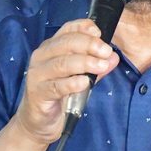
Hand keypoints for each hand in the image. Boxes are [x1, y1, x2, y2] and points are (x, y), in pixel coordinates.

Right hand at [13, 19, 119, 145]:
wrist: (38, 122)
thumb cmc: (60, 94)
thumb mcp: (80, 77)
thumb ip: (96, 67)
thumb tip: (113, 57)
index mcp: (51, 47)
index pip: (67, 29)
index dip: (83, 28)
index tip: (99, 33)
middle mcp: (41, 56)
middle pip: (66, 44)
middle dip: (89, 45)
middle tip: (106, 52)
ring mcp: (37, 75)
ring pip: (62, 63)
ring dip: (84, 63)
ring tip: (101, 66)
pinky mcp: (37, 93)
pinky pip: (56, 86)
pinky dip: (72, 83)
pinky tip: (85, 83)